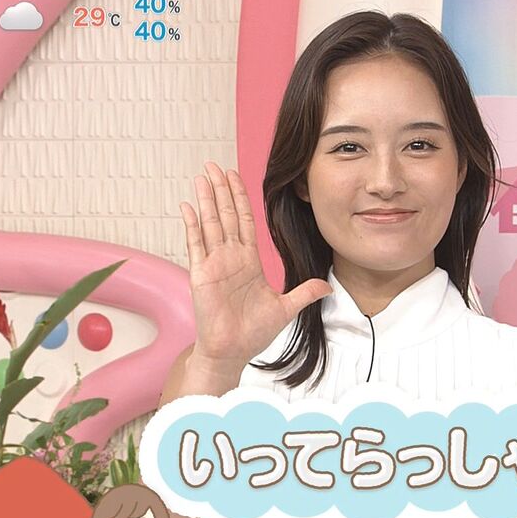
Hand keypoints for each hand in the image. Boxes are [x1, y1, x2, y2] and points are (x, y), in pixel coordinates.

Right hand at [179, 162, 331, 366]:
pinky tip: (188, 205)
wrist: (233, 351)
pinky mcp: (201, 274)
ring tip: (202, 176)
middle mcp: (229, 258)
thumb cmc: (253, 332)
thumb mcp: (285, 308)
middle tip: (214, 165)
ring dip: (206, 199)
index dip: (241, 198)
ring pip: (210, 223)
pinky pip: (196, 244)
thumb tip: (328, 287)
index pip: (245, 221)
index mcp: (247, 261)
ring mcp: (214, 264)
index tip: (235, 177)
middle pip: (226, 215)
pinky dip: (192, 224)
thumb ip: (304, 293)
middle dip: (221, 189)